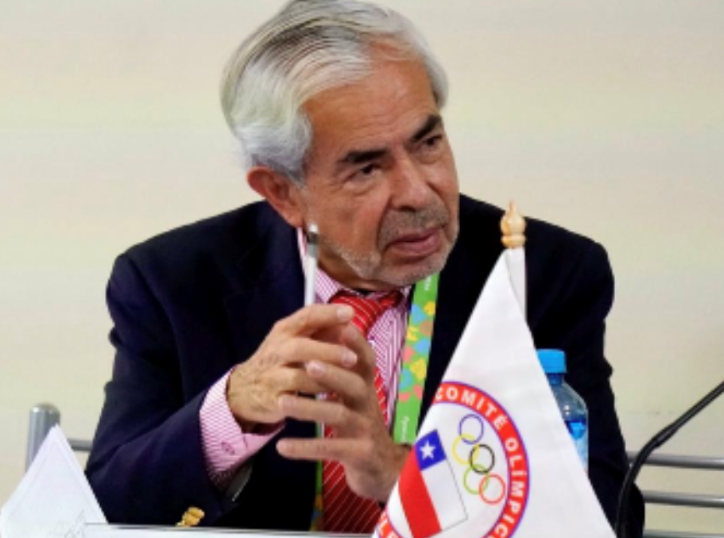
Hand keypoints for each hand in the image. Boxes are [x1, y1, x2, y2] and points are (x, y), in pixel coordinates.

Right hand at [227, 304, 357, 429]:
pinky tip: (329, 401)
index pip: (306, 316)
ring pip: (298, 377)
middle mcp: (276, 350)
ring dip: (323, 380)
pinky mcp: (271, 399)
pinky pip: (294, 402)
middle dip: (328, 352)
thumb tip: (349, 318)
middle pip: (300, 348)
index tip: (350, 313)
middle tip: (352, 358)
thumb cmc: (278, 359)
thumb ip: (319, 329)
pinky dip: (312, 402)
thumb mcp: (292, 338)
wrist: (244, 389)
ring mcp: (271, 376)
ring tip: (345, 382)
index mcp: (285, 331)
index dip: (328, 314)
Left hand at [275, 325, 409, 501]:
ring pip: (339, 415)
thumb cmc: (360, 424)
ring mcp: (365, 429)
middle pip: (354, 384)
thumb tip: (332, 331)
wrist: (380, 467)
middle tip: (307, 364)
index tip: (338, 326)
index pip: (364, 359)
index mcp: (366, 386)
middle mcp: (369, 404)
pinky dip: (305, 448)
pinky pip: (330, 448)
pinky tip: (282, 446)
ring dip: (310, 407)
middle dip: (332, 373)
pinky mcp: (359, 454)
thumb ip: (344, 370)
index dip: (355, 342)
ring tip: (282, 402)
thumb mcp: (356, 397)